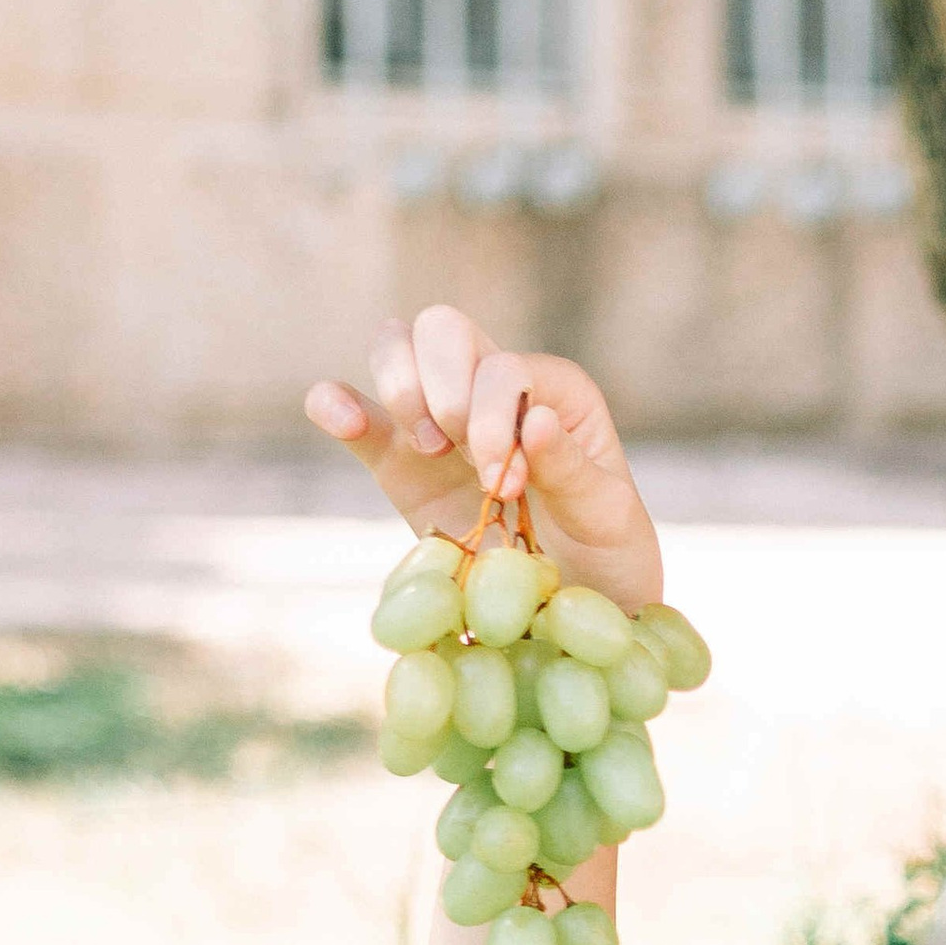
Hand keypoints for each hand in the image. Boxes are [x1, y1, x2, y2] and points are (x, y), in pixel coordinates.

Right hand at [305, 306, 662, 610]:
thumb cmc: (607, 558)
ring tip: (430, 450)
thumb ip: (573, 471)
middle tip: (466, 457)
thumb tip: (533, 421)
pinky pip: (356, 418)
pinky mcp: (401, 466)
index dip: (494, 417)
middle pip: (441, 330)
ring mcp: (443, 424)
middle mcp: (494, 390)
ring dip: (401, 390)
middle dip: (446, 389)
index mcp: (553, 389)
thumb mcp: (609, 517)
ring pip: (396, 349)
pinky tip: (337, 414)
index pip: (502, 366)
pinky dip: (336, 404)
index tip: (506, 485)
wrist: (575, 614)